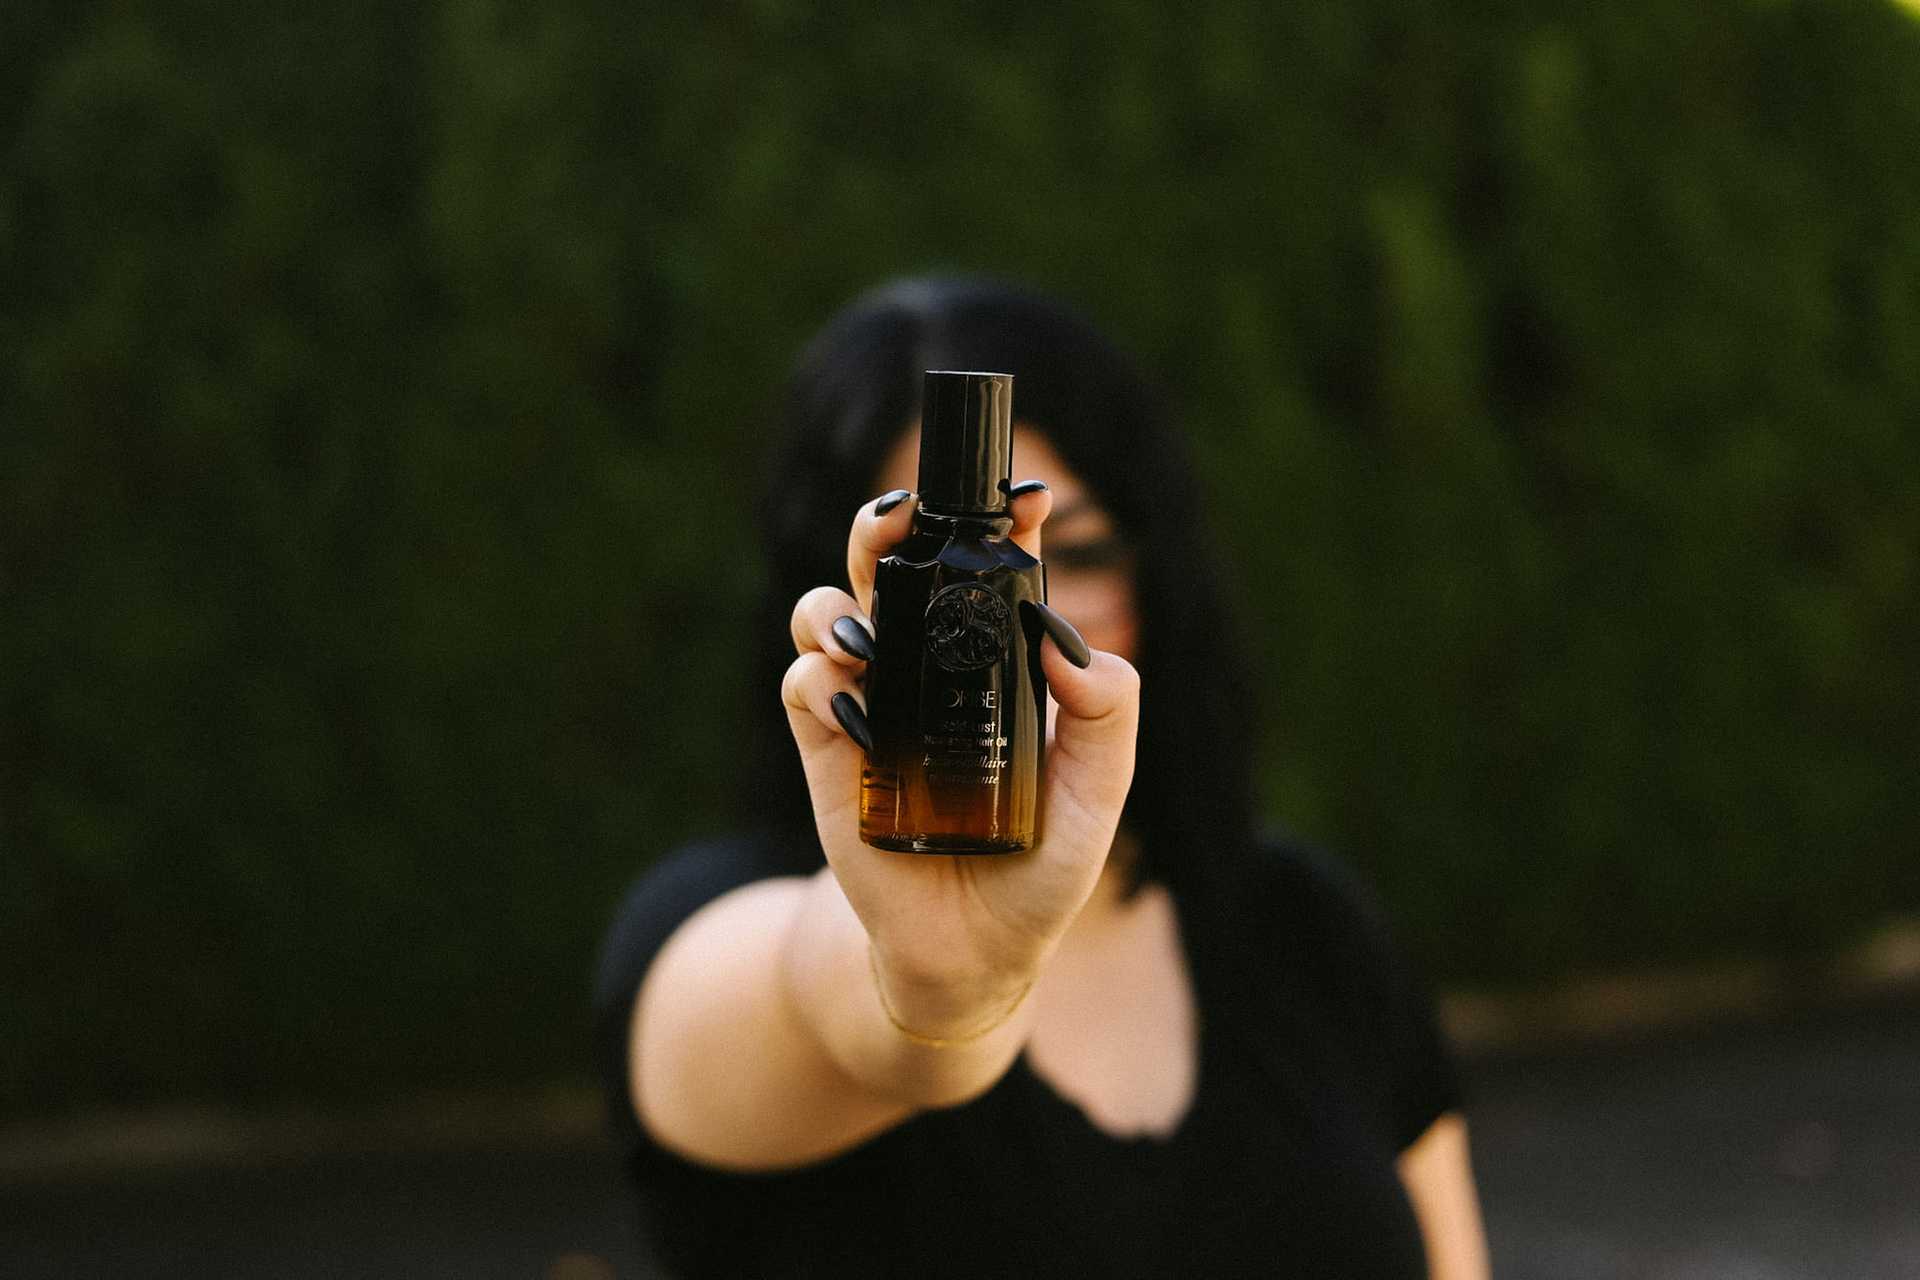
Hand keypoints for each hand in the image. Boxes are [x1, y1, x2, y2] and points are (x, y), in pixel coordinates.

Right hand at [780, 486, 1139, 1029]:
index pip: (992, 569)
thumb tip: (1068, 639)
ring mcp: (873, 702)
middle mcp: (927, 666)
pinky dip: (822, 682)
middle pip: (892, 564)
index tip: (1025, 499)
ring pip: (828, 610)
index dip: (1001, 522)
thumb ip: (1108, 714)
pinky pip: (804, 686)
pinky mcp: (828, 749)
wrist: (973, 950)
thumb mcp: (1099, 794)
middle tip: (904, 518)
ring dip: (836, 600)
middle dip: (890, 526)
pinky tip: (858, 711)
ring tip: (862, 628)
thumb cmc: (1040, 867)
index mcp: (995, 661)